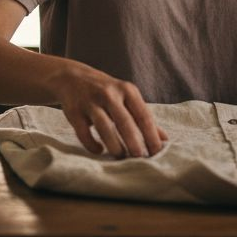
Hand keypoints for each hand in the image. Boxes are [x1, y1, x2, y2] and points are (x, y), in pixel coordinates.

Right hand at [51, 63, 167, 157]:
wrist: (72, 77)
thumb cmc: (106, 92)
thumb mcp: (126, 98)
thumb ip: (143, 117)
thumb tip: (164, 139)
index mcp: (127, 90)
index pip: (143, 115)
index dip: (151, 135)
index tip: (157, 152)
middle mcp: (110, 94)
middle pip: (124, 121)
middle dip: (134, 142)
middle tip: (139, 158)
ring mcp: (91, 102)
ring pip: (104, 127)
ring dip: (114, 145)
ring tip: (121, 156)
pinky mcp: (74, 111)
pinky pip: (84, 132)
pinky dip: (92, 144)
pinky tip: (98, 150)